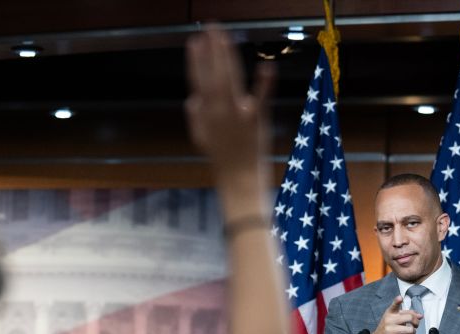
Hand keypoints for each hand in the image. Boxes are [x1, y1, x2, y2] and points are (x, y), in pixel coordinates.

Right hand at [185, 26, 273, 209]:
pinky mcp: (258, 118)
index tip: (194, 41)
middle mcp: (220, 110)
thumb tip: (192, 97)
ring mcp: (239, 113)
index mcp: (205, 113)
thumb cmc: (220, 159)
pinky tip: (266, 65)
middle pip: (215, 73)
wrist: (239, 179)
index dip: (196, 60)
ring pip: (231, 78)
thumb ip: (195, 116)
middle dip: (212, 48)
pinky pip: (262, 97)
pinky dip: (264, 83)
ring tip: (224, 36)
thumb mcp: (200, 137)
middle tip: (211, 27)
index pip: (198, 80)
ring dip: (227, 55)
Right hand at [366, 296, 422, 333]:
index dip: (397, 301)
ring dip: (413, 332)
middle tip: (415, 325)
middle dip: (416, 322)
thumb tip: (420, 316)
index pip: (394, 306)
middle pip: (409, 318)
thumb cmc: (388, 329)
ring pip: (410, 330)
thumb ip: (407, 315)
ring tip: (409, 333)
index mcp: (390, 313)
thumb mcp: (395, 318)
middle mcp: (389, 320)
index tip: (400, 298)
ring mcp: (390, 330)